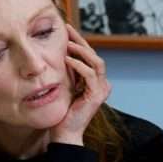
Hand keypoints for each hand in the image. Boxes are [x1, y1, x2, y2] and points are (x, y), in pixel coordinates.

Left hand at [49, 24, 110, 145]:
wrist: (64, 131)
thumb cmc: (62, 111)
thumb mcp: (65, 85)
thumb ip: (68, 71)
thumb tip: (60, 52)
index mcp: (96, 81)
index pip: (90, 56)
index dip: (79, 41)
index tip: (66, 30)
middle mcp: (102, 84)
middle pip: (95, 56)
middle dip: (81, 41)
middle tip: (67, 30)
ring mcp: (101, 90)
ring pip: (97, 62)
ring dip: (82, 51)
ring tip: (67, 44)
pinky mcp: (96, 96)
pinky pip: (90, 75)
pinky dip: (79, 65)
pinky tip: (67, 60)